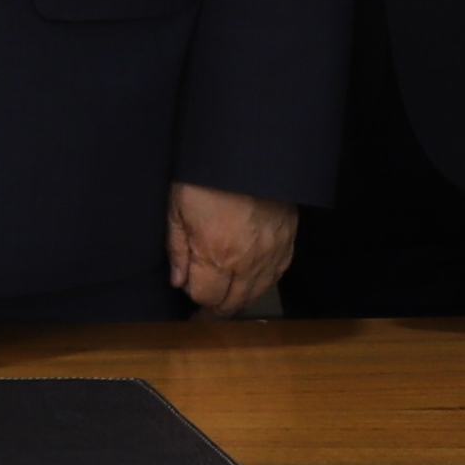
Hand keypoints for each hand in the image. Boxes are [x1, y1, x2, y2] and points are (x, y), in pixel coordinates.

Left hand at [168, 182, 297, 313]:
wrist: (247, 152)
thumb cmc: (205, 177)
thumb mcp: (177, 208)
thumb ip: (177, 249)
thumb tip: (178, 282)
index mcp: (216, 255)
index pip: (206, 297)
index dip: (194, 297)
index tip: (188, 289)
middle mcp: (246, 262)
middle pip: (232, 302)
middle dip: (216, 309)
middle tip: (205, 312)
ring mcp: (270, 254)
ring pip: (255, 293)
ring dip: (239, 300)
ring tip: (226, 300)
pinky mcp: (287, 243)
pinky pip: (275, 276)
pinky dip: (261, 284)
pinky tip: (251, 283)